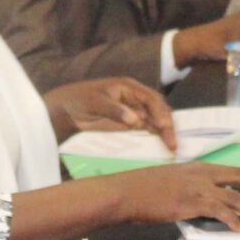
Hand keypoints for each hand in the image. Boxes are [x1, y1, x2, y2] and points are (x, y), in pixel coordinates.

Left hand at [46, 76, 176, 150]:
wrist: (67, 110)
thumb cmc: (80, 100)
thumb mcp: (95, 103)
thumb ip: (114, 110)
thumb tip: (135, 120)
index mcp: (130, 88)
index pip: (152, 99)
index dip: (160, 112)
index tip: (164, 126)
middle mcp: (136, 99)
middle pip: (158, 111)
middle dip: (167, 126)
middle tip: (172, 144)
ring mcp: (134, 112)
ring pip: (155, 123)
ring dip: (164, 135)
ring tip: (171, 150)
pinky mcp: (130, 125)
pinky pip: (146, 132)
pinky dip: (154, 140)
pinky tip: (160, 150)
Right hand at [109, 162, 239, 231]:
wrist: (127, 192)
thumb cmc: (143, 190)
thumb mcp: (172, 183)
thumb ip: (191, 191)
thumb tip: (204, 205)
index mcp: (199, 168)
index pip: (236, 171)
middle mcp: (203, 174)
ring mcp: (197, 187)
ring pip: (235, 197)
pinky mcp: (190, 202)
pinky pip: (218, 211)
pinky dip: (232, 220)